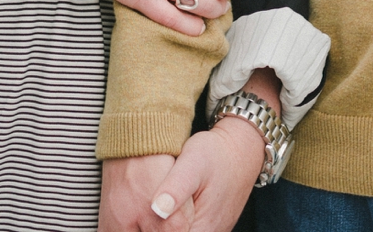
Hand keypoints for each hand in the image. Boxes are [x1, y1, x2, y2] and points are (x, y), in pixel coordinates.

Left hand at [99, 70, 280, 231]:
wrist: (241, 149)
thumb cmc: (216, 153)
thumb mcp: (195, 162)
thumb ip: (176, 187)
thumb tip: (156, 209)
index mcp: (202, 228)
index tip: (131, 225)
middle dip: (149, 229)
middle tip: (132, 218)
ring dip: (154, 228)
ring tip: (139, 217)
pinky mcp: (203, 227)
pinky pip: (181, 230)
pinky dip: (162, 226)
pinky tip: (152, 212)